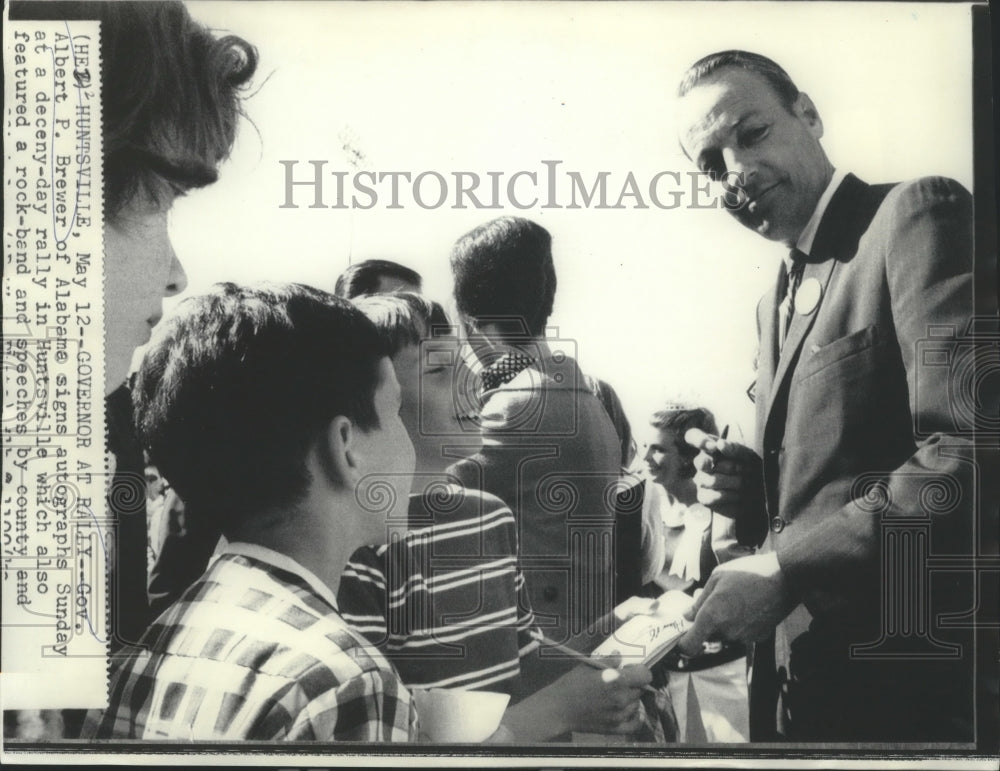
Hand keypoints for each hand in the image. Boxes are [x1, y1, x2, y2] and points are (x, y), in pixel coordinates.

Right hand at [502, 656, 652, 738]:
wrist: (559, 708)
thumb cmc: (571, 684)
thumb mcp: (589, 666)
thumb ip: (608, 661)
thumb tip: (619, 655)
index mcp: (617, 681)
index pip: (645, 675)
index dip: (640, 670)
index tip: (632, 669)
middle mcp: (622, 698)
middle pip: (640, 689)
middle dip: (634, 683)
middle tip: (620, 681)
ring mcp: (619, 715)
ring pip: (637, 704)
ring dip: (631, 698)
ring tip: (618, 694)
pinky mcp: (615, 728)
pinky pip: (634, 724)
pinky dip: (635, 717)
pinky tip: (629, 711)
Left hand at [676, 552, 796, 656]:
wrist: (785, 578)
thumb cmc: (748, 572)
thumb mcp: (717, 577)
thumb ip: (699, 600)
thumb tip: (687, 616)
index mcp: (712, 616)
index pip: (690, 646)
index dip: (683, 644)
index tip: (683, 635)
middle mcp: (727, 632)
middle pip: (708, 637)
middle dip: (707, 623)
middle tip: (713, 601)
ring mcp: (744, 637)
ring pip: (726, 635)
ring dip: (725, 623)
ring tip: (734, 599)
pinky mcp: (759, 638)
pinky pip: (742, 634)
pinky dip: (741, 624)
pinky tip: (749, 606)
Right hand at [685, 428, 764, 520]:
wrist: (759, 492)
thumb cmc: (751, 468)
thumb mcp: (748, 455)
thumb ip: (734, 448)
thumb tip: (720, 444)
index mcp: (710, 446)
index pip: (693, 436)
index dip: (699, 440)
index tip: (714, 446)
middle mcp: (701, 462)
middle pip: (702, 462)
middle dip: (730, 467)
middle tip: (746, 470)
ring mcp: (700, 480)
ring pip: (712, 481)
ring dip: (735, 482)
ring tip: (747, 482)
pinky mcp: (704, 498)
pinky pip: (713, 496)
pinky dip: (731, 495)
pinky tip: (740, 494)